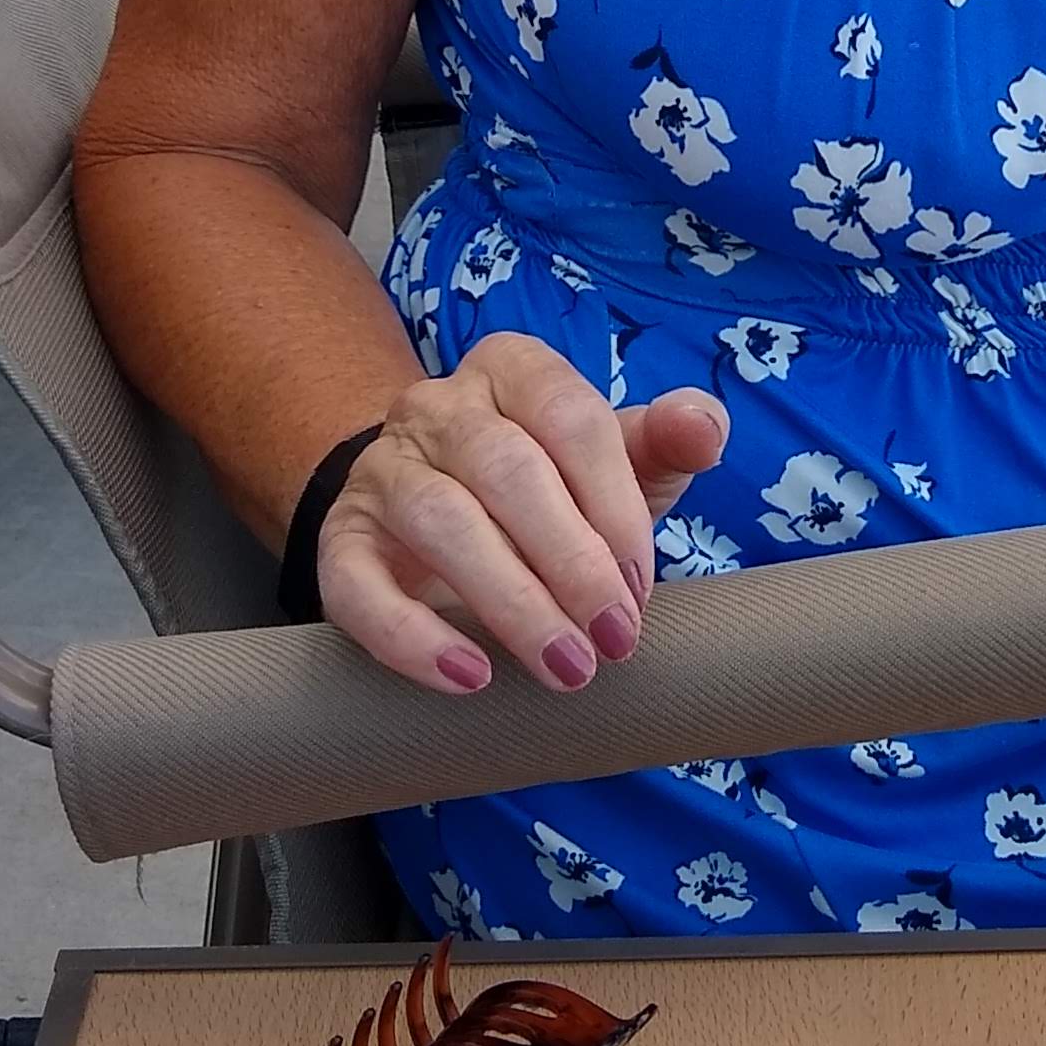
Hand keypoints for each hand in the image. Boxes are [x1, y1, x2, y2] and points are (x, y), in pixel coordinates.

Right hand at [315, 332, 727, 694]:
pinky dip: (411, 637)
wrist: (434, 522)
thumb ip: (663, 442)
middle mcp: (437, 406)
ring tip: (565, 667)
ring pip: (438, 520)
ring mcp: (381, 471)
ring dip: (510, 602)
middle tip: (614, 640)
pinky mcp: (341, 541)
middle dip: (571, 562)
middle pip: (506, 470)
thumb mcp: (615, 462)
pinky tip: (468, 677)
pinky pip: (357, 585)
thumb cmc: (549, 490)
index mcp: (511, 368)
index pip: (570, 416)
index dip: (614, 504)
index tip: (642, 585)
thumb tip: (704, 426)